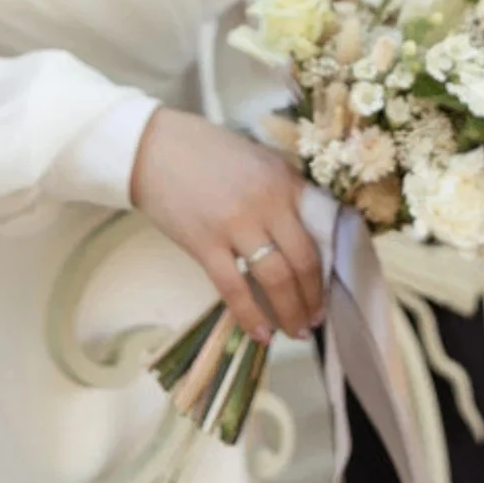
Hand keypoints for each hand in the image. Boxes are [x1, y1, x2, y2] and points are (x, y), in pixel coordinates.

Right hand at [129, 110, 323, 342]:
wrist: (154, 148)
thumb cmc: (207, 151)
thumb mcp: (259, 161)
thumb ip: (284, 192)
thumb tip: (306, 232)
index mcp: (284, 181)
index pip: (320, 230)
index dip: (328, 265)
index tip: (329, 287)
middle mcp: (267, 203)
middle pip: (304, 260)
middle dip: (313, 297)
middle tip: (315, 319)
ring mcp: (236, 225)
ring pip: (276, 279)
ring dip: (290, 311)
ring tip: (296, 331)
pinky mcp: (205, 244)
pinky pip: (235, 289)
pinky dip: (251, 316)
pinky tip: (261, 334)